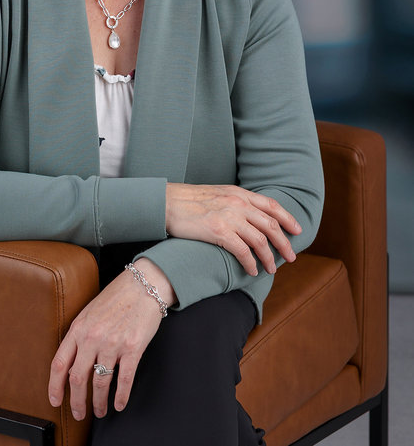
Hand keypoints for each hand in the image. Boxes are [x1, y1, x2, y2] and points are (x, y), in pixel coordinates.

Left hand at [48, 259, 173, 420]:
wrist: (143, 285)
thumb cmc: (116, 298)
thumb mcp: (89, 312)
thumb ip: (79, 335)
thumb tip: (70, 362)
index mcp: (78, 328)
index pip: (59, 363)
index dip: (55, 386)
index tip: (55, 401)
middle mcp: (92, 337)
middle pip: (78, 379)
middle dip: (77, 402)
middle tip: (79, 413)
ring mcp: (113, 343)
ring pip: (100, 383)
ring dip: (99, 403)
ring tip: (100, 411)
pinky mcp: (132, 348)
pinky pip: (124, 380)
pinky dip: (120, 397)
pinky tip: (119, 404)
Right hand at [166, 183, 301, 275]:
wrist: (167, 202)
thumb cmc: (189, 201)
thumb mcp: (217, 195)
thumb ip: (235, 202)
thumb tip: (249, 216)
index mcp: (239, 194)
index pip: (271, 205)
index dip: (287, 218)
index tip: (297, 230)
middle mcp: (238, 204)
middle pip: (271, 225)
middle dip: (285, 243)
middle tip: (292, 257)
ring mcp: (229, 217)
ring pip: (260, 240)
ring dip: (269, 257)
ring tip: (272, 269)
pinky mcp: (218, 231)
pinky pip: (243, 251)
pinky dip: (251, 263)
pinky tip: (251, 271)